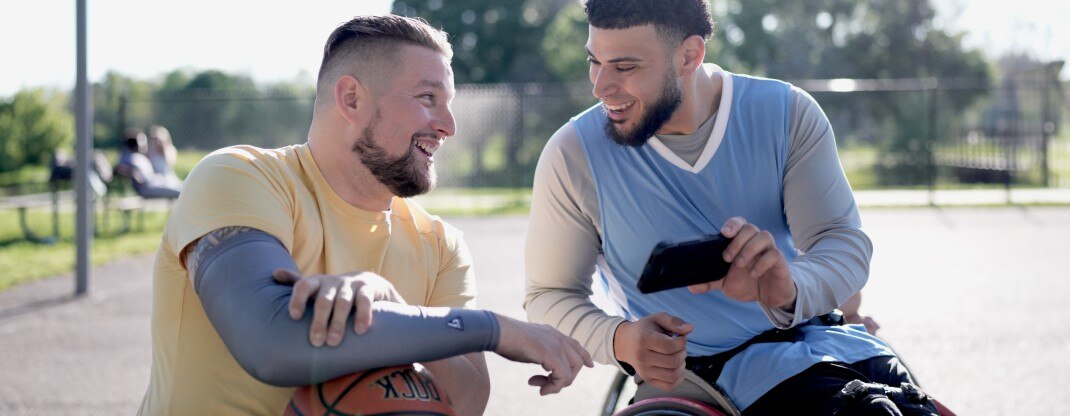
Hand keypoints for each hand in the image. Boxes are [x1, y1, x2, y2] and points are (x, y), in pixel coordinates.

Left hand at [273, 269, 404, 346]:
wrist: (372, 284)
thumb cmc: (337, 292)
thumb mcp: (318, 287)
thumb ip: (297, 282)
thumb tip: (274, 273)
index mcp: (318, 282)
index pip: (304, 285)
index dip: (298, 299)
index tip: (294, 317)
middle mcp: (334, 281)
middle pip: (324, 300)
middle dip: (319, 321)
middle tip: (315, 342)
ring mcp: (352, 284)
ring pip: (343, 302)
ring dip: (338, 323)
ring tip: (333, 342)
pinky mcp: (369, 289)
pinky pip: (365, 301)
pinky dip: (363, 315)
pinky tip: (360, 331)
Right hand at [492, 315, 593, 394]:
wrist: (495, 331)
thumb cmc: (506, 340)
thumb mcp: (529, 347)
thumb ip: (540, 355)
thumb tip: (546, 370)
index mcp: (552, 333)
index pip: (576, 344)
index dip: (585, 356)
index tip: (590, 366)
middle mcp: (557, 336)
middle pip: (578, 362)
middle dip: (565, 378)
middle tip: (543, 385)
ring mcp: (555, 344)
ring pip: (572, 371)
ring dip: (558, 385)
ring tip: (541, 388)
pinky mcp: (551, 353)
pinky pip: (563, 376)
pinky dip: (554, 387)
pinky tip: (539, 388)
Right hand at [613, 313, 691, 390]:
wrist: (625, 343)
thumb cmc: (645, 329)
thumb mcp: (657, 319)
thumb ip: (674, 322)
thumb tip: (690, 328)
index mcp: (644, 339)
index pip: (670, 346)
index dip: (682, 342)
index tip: (680, 337)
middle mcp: (642, 357)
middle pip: (673, 361)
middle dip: (682, 353)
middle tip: (679, 347)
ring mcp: (644, 371)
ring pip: (673, 375)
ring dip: (682, 365)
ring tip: (677, 357)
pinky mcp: (647, 380)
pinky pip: (670, 386)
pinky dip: (679, 378)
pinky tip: (676, 367)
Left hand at [687, 217, 796, 308]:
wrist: (769, 296)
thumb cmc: (748, 283)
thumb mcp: (725, 284)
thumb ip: (710, 282)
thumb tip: (690, 286)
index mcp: (742, 243)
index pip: (739, 223)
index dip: (732, 224)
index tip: (725, 233)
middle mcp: (756, 243)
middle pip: (750, 227)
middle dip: (737, 241)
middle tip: (727, 258)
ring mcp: (769, 250)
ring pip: (764, 235)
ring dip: (749, 249)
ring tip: (740, 265)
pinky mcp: (779, 261)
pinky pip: (774, 254)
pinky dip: (762, 263)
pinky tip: (753, 273)